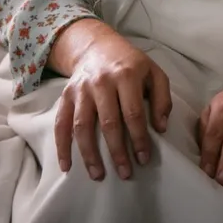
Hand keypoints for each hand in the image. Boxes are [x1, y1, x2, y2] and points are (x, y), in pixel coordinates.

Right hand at [52, 26, 171, 181]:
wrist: (98, 47)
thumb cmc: (132, 64)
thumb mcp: (155, 74)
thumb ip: (162, 99)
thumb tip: (161, 128)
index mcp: (127, 76)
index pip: (133, 113)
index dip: (139, 138)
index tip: (144, 159)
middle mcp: (101, 83)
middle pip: (108, 123)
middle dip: (117, 151)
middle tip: (125, 173)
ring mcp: (80, 90)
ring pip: (82, 127)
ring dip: (89, 154)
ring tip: (98, 175)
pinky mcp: (65, 97)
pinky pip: (61, 124)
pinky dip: (62, 147)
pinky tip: (67, 166)